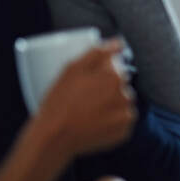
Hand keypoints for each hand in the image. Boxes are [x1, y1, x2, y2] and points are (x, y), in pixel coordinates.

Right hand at [37, 40, 136, 159]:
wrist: (54, 138)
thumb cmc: (60, 102)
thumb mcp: (73, 69)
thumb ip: (99, 52)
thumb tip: (119, 42)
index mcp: (115, 77)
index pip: (117, 66)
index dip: (100, 72)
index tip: (86, 82)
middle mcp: (126, 95)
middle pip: (120, 85)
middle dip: (106, 88)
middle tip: (84, 98)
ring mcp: (125, 115)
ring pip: (122, 102)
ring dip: (110, 104)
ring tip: (88, 111)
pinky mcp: (124, 132)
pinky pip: (122, 120)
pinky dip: (112, 120)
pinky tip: (94, 122)